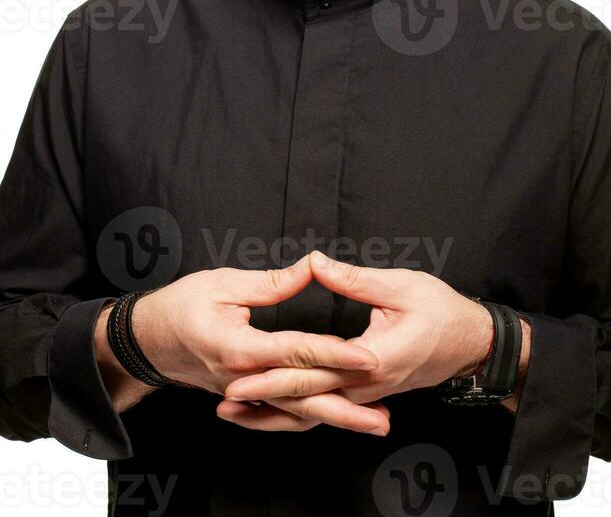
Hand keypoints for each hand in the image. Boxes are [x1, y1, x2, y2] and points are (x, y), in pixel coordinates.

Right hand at [130, 253, 388, 434]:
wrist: (144, 340)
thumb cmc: (180, 305)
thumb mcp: (222, 283)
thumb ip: (271, 282)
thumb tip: (311, 268)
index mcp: (240, 347)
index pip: (297, 352)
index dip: (335, 355)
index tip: (367, 357)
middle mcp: (244, 378)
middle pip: (303, 399)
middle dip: (347, 408)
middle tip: (385, 417)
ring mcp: (243, 393)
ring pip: (295, 412)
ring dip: (336, 419)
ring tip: (372, 423)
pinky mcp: (244, 396)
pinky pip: (280, 413)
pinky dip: (309, 417)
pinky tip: (333, 419)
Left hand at [219, 251, 492, 429]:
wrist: (474, 343)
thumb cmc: (442, 310)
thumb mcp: (400, 285)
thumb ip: (353, 278)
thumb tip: (314, 261)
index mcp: (372, 359)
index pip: (313, 370)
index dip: (273, 374)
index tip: (238, 377)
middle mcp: (367, 385)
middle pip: (306, 398)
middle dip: (263, 401)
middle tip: (224, 403)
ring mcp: (368, 394)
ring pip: (314, 411)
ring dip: (275, 414)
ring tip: (236, 416)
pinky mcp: (368, 393)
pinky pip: (327, 408)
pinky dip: (297, 413)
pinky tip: (274, 411)